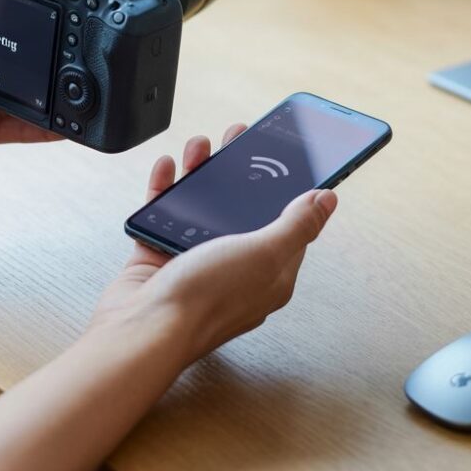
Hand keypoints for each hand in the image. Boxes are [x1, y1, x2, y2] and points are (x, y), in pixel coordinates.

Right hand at [90, 126, 338, 364]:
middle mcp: (234, 268)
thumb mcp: (265, 255)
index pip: (287, 224)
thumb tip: (328, 201)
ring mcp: (195, 263)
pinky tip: (169, 169)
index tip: (283, 157)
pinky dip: (165, 189)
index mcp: (270, 273)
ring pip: (202, 207)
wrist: (143, 330)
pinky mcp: (159, 259)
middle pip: (241, 209)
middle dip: (240, 172)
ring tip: (201, 146)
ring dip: (202, 173)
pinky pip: (164, 215)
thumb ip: (297, 225)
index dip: (287, 189)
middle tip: (238, 139)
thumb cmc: (204, 301)